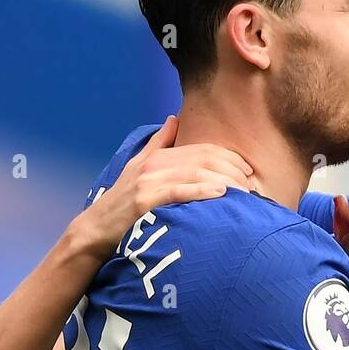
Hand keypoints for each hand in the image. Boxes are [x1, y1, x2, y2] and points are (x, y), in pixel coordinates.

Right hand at [71, 116, 254, 259]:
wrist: (96, 230)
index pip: (201, 150)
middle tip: (252, 184)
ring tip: (245, 192)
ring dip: (225, 180)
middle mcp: (154, 164)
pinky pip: (179, 191)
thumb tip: (174, 119)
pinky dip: (202, 189)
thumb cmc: (122, 204)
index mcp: (158, 156)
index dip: (228, 157)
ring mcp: (148, 181)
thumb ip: (159, 144)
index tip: (247, 171)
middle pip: (203, 159)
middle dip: (232, 169)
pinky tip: (220, 193)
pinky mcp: (144, 200)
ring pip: (195, 173)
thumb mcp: (138, 168)